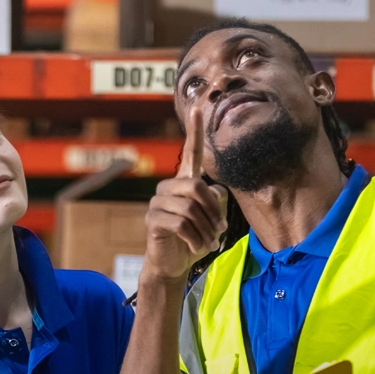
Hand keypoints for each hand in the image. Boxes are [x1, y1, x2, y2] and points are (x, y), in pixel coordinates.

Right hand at [142, 106, 229, 282]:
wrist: (174, 264)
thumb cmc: (194, 238)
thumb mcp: (210, 218)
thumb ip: (215, 200)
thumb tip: (214, 192)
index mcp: (185, 183)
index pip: (190, 153)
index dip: (194, 132)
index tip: (198, 109)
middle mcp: (169, 188)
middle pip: (196, 187)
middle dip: (213, 211)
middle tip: (221, 231)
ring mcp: (158, 203)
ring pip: (189, 208)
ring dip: (206, 230)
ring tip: (210, 243)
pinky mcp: (153, 220)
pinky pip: (180, 224)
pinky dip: (195, 239)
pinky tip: (197, 248)